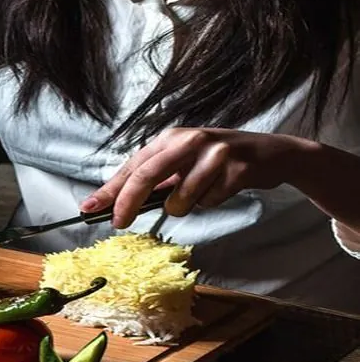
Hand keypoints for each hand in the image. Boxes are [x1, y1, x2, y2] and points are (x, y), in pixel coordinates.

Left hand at [81, 129, 298, 228]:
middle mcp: (190, 139)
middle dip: (128, 204)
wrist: (272, 154)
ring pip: (180, 198)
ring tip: (201, 192)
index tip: (88, 209)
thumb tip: (115, 204)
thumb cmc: (218, 162)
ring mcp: (215, 153)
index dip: (109, 190)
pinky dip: (211, 202)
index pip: (132, 167)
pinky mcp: (237, 169)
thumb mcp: (183, 163)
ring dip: (184, 206)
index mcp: (171, 138)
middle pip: (146, 177)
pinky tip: (224, 187)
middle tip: (119, 223)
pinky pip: (209, 201)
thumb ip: (154, 180)